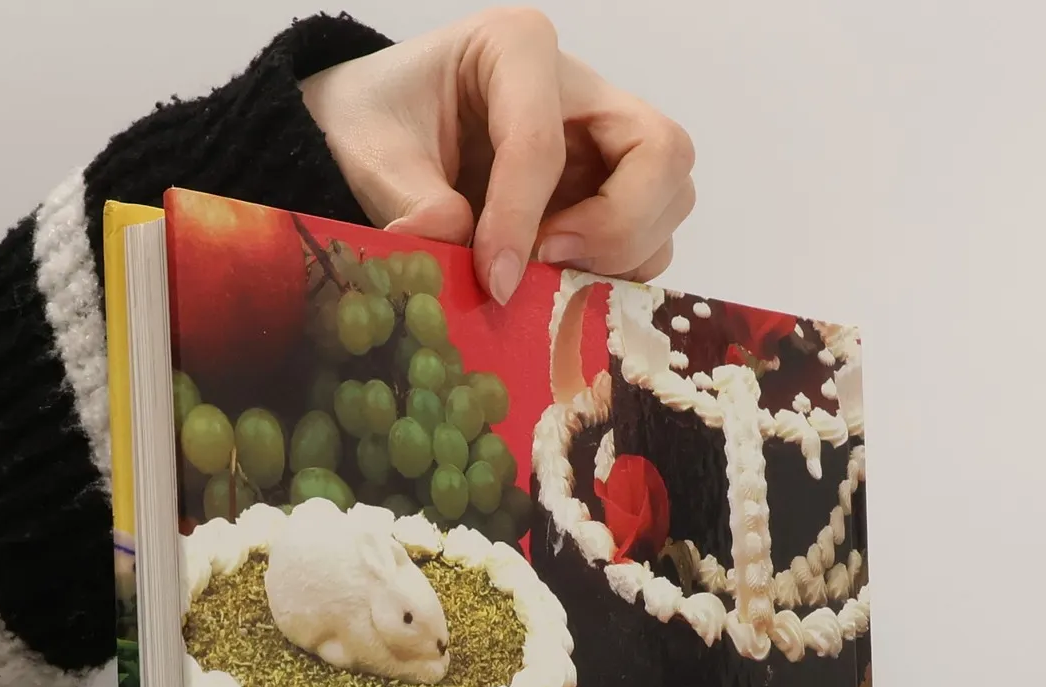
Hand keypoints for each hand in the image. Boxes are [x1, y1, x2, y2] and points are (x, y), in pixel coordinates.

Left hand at [302, 9, 695, 304]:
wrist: (380, 129)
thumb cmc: (380, 122)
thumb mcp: (374, 154)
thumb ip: (413, 201)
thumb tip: (456, 248)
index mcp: (518, 48)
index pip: (544, 139)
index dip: (521, 218)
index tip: (493, 280)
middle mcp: (582, 90)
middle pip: (662, 155)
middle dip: (616, 226)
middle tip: (549, 262)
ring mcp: (605, 142)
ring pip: (671, 199)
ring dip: (622, 254)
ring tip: (548, 273)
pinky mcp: (608, 191)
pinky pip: (647, 238)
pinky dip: (615, 272)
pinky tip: (558, 280)